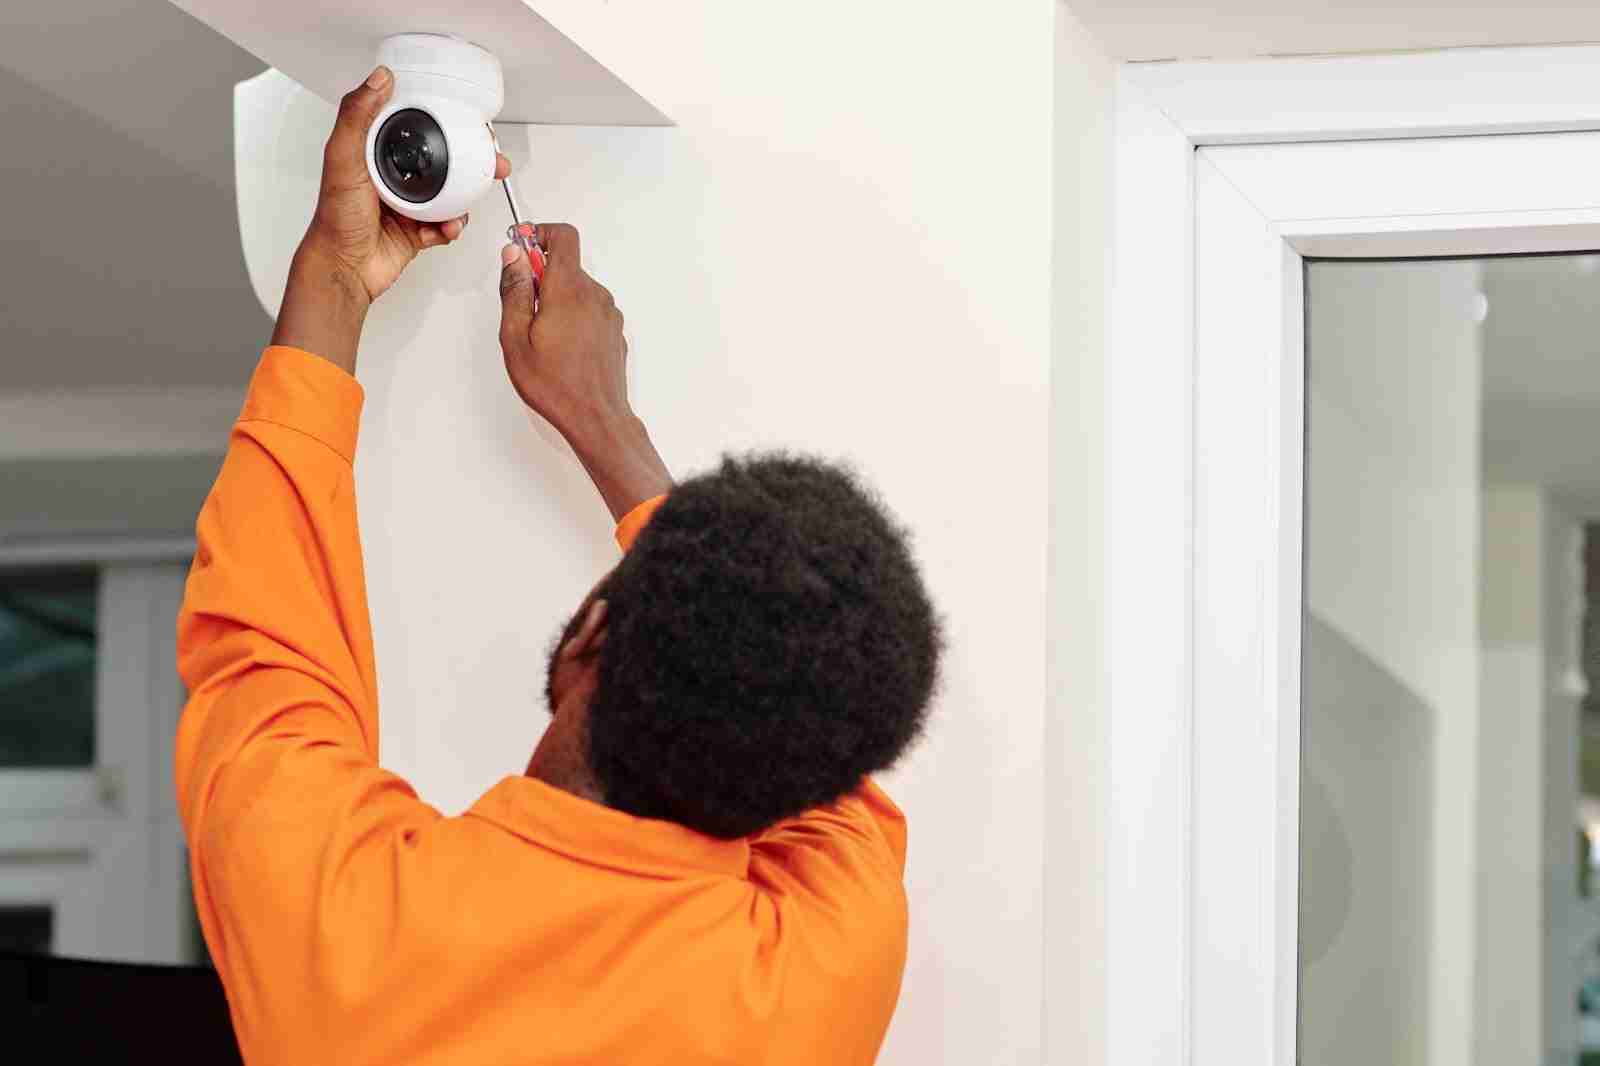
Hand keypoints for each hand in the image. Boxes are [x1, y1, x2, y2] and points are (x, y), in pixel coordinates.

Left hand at [271, 65, 510, 373]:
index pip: (412, 128)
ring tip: (470, 199)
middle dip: (470, 160)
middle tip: (488, 160)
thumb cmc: (335, 217)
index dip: (440, 120)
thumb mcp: (342, 156)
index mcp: (375, 154)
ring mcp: (408, 205)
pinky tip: (449, 226)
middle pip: (441, 161)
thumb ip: (357, 116)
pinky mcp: (418, 232)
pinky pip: (446, 225)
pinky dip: (452, 226)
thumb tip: (378, 79)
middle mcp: (394, 177)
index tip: (464, 119)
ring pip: (449, 194)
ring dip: (465, 197)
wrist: (345, 267)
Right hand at [498, 223, 672, 519]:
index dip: (539, 234)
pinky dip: (571, 316)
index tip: (520, 247)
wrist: (597, 418)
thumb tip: (513, 256)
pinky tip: (560, 347)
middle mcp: (595, 295)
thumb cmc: (556, 385)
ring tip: (541, 337)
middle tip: (522, 309)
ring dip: (556, 300)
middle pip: (566, 264)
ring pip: (577, 288)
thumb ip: (515, 290)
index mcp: (569, 290)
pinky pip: (589, 309)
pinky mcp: (614, 330)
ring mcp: (609, 313)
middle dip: (539, 277)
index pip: (563, 236)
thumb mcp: (516, 337)